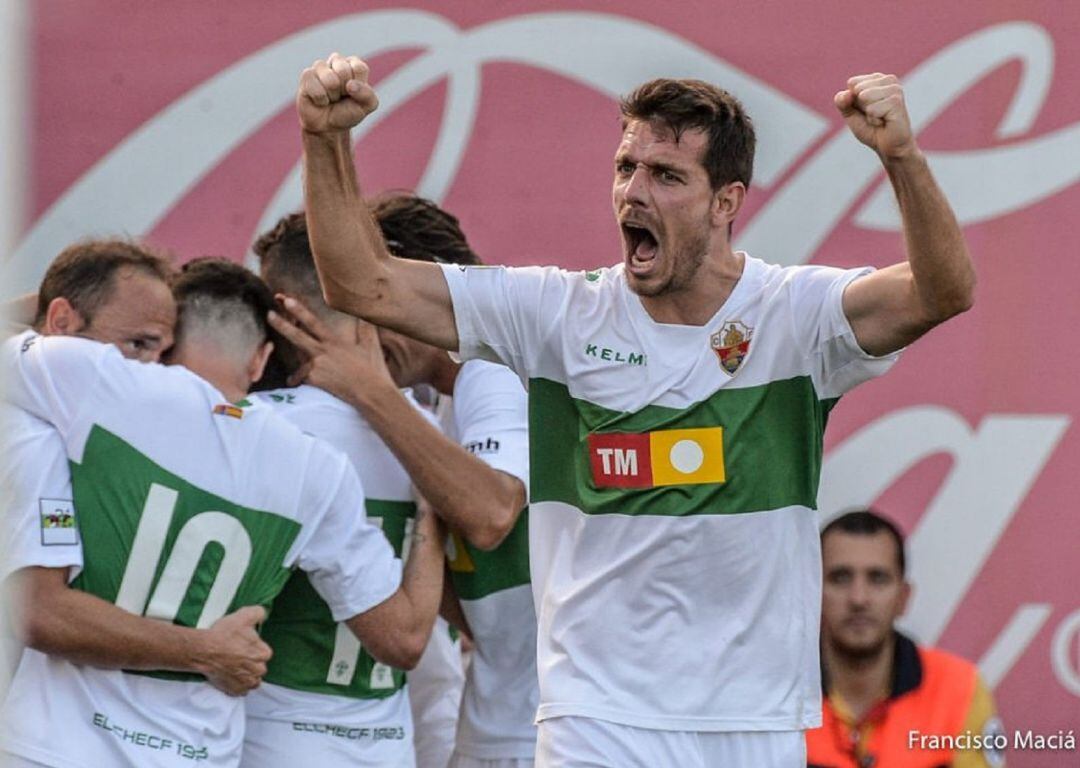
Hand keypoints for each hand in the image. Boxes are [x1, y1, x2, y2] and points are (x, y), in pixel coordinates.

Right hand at [197, 606, 271, 695]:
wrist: (203, 651)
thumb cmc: (223, 635)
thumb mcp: (244, 616)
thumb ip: (259, 612)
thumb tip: (263, 614)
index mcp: (263, 653)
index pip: (264, 652)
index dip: (253, 648)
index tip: (243, 645)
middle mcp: (258, 670)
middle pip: (258, 667)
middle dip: (250, 662)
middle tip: (237, 656)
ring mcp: (247, 682)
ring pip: (252, 680)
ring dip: (246, 675)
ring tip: (234, 667)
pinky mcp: (235, 691)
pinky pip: (242, 690)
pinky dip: (238, 685)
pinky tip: (230, 676)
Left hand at [267, 295, 395, 406]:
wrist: (372, 393)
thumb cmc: (374, 371)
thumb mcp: (371, 347)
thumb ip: (366, 330)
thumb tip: (367, 317)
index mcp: (335, 342)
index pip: (313, 323)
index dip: (299, 310)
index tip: (287, 300)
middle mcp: (323, 352)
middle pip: (298, 336)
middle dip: (282, 324)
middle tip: (269, 314)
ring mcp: (318, 366)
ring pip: (302, 362)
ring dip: (301, 369)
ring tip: (298, 377)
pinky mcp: (315, 380)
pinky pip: (303, 378)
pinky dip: (300, 381)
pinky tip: (299, 385)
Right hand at [297, 52, 377, 133]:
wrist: (327, 127)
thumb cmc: (348, 112)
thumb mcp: (367, 106)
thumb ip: (368, 95)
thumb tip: (350, 85)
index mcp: (353, 64)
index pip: (359, 68)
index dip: (358, 87)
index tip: (354, 94)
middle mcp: (336, 61)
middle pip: (344, 71)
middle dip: (344, 91)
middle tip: (341, 97)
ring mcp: (320, 67)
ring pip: (330, 80)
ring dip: (332, 96)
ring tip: (330, 98)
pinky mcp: (307, 75)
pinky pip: (317, 90)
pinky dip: (321, 101)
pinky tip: (319, 101)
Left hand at [834, 73, 917, 160]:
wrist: (889, 147)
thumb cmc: (871, 129)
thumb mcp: (851, 114)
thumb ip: (842, 102)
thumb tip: (846, 93)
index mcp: (877, 78)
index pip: (852, 83)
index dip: (853, 101)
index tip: (866, 110)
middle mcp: (888, 80)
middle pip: (857, 89)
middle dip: (861, 107)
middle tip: (874, 115)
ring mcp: (895, 89)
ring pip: (864, 97)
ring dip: (868, 114)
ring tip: (880, 118)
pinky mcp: (896, 101)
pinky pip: (871, 109)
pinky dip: (874, 120)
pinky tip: (885, 121)